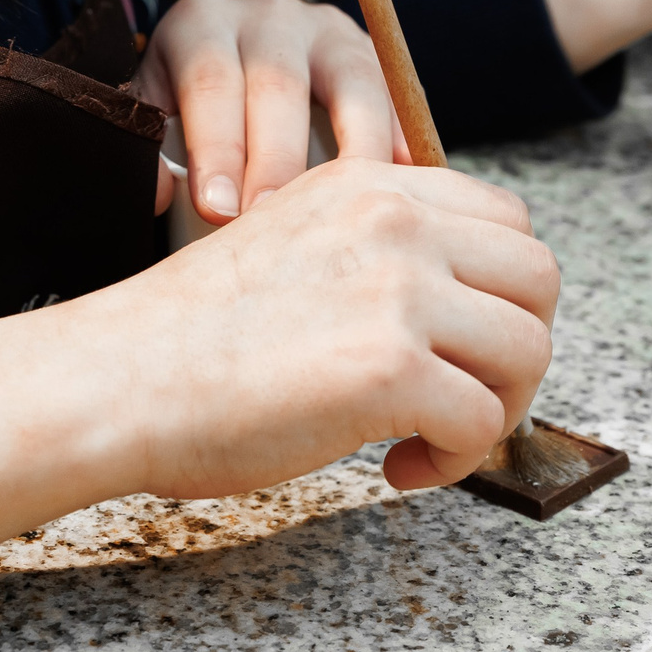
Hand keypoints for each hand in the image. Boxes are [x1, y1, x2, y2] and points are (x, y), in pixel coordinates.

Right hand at [0, 156, 549, 651]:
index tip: (445, 346)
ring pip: (527, 348)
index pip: (506, 219)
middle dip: (514, 352)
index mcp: (369, 182)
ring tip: (424, 440)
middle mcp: (393, 217)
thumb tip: (467, 307)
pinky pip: (483, 422)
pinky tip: (395, 469)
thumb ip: (377, 252)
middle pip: (538, 278)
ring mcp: (397, 288)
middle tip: (457, 402)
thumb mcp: (294, 245)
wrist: (112, 380)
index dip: (494, 295)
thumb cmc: (187, 337)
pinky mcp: (391, 366)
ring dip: (494, 408)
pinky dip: (454, 461)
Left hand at [133, 0, 406, 223]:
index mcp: (201, 22)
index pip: (209, 81)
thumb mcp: (153, 115)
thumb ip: (145, 150)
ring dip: (352, 150)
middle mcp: (267, 15)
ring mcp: (328, 29)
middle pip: (278, 84)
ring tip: (348, 211)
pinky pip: (395, 94)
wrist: (235, 69)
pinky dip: (403, 137)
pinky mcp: (372, 54)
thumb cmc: (185, 109)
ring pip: (352, 82)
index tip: (217, 210)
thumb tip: (158, 192)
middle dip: (276, 160)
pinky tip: (410, 180)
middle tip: (272, 222)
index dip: (216, 147)